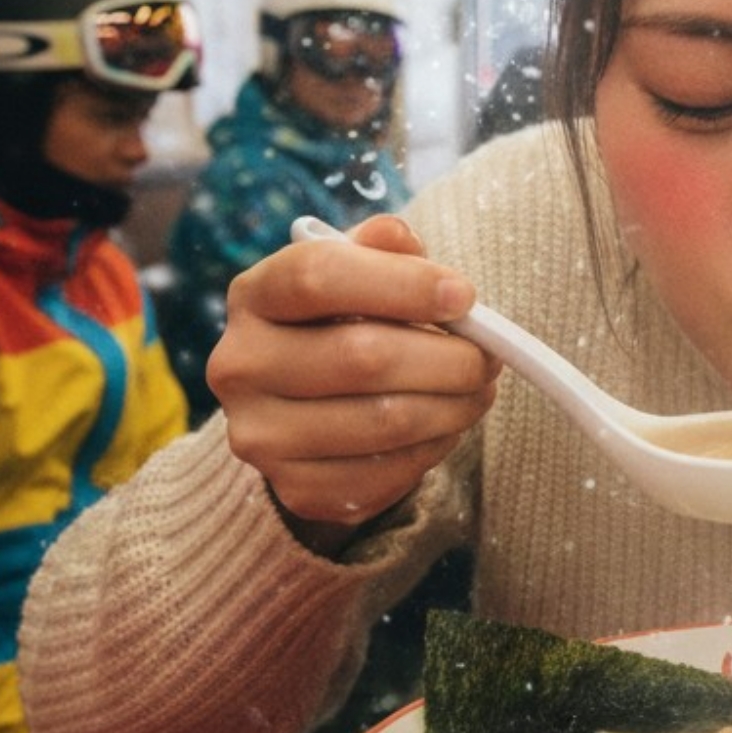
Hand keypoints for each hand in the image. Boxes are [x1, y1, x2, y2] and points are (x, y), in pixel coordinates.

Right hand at [207, 215, 500, 541]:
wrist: (305, 409)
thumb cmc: (345, 322)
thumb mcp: (358, 270)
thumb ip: (383, 248)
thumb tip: (405, 243)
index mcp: (255, 295)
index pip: (318, 277)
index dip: (402, 284)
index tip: (464, 297)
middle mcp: (241, 366)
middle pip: (362, 357)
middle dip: (449, 357)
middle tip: (490, 355)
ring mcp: (261, 435)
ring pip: (385, 421)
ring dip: (454, 405)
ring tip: (478, 389)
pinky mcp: (296, 489)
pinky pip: (387, 473)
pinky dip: (433, 448)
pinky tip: (444, 424)